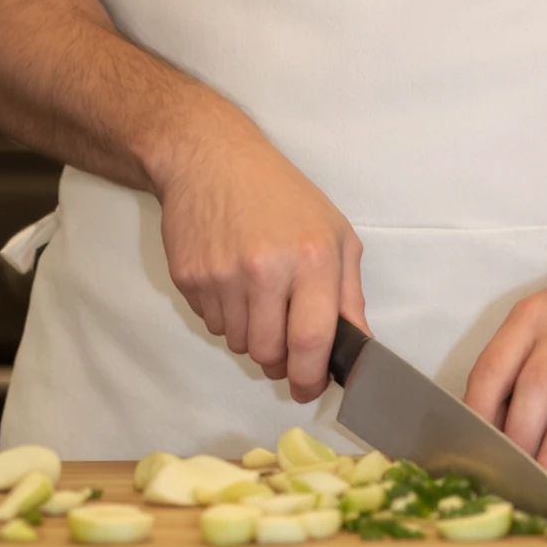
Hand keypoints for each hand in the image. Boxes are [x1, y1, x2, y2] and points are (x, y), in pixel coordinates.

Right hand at [154, 107, 365, 400]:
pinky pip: (212, 325)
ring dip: (252, 334)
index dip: (312, 377)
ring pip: (239, 344)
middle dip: (279, 360)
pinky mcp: (188, 279)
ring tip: (255, 293)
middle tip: (282, 338)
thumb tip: (357, 348)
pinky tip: (230, 277)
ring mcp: (222, 275)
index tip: (309, 389)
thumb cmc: (280, 194)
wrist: (209, 158)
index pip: (313, 339)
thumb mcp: (333, 231)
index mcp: (311, 256)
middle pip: (270, 354)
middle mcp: (265, 269)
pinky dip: (225, 315)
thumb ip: (349, 294)